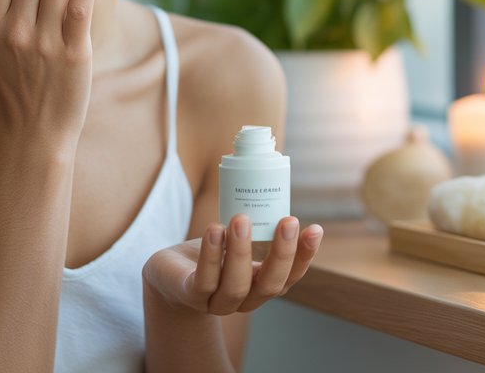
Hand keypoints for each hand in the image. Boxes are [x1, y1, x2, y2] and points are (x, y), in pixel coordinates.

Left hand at [143, 215, 323, 315]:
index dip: (305, 256)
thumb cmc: (212, 251)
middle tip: (288, 220)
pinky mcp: (190, 295)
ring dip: (241, 251)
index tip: (314, 228)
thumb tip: (275, 184)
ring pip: (236, 286)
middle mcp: (245, 298)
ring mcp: (217, 301)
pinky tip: (215, 229)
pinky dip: (211, 254)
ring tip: (243, 218)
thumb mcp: (239, 241)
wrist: (170, 274)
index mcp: (261, 284)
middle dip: (282, 253)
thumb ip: (258, 227)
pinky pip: (204, 279)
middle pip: (270, 285)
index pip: (290, 276)